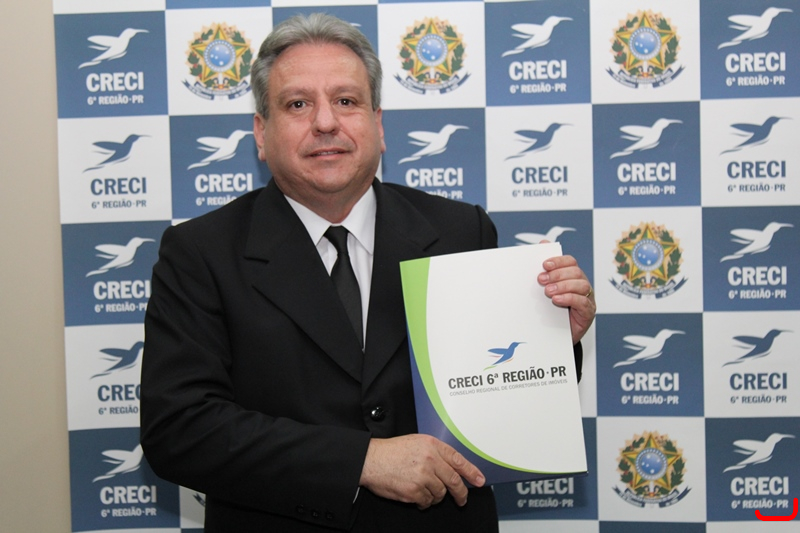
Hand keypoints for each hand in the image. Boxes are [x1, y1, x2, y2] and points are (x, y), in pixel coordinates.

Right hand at [359, 434, 484, 508]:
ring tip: (425, 490)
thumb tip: (451, 467)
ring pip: (440, 493)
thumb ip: (435, 452)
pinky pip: (427, 502)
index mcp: (432, 446)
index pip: (458, 460)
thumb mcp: (417, 442)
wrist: (371, 460)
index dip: (471, 472)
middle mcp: (430, 460)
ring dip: (436, 496)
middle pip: (453, 481)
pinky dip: (424, 502)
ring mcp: (423, 477)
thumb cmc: (392, 451)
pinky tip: (417, 496)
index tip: (479, 480)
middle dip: (461, 493)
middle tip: (462, 499)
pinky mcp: (415, 491)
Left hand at [538, 254, 595, 344]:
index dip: (559, 261)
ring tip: (548, 291)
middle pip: (576, 272)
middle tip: (541, 280)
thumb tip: (543, 243)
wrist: (556, 335)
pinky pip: (583, 302)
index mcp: (572, 276)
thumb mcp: (546, 288)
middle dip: (558, 274)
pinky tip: (557, 300)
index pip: (570, 262)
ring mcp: (587, 298)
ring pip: (581, 285)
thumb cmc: (552, 309)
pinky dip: (569, 298)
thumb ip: (546, 267)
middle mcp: (582, 285)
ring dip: (563, 286)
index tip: (545, 264)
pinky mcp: (588, 313)